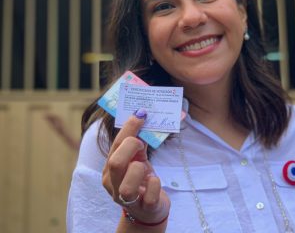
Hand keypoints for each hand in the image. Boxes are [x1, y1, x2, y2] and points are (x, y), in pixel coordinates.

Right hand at [102, 110, 169, 224]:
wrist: (149, 210)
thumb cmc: (142, 180)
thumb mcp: (138, 160)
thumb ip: (138, 143)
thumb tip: (144, 117)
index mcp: (110, 169)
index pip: (115, 146)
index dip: (129, 128)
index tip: (141, 114)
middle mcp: (114, 184)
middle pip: (115, 163)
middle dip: (131, 148)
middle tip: (141, 145)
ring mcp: (127, 199)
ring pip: (127, 185)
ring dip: (140, 171)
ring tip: (146, 170)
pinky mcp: (144, 208)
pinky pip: (149, 197)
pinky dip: (154, 185)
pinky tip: (155, 181)